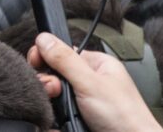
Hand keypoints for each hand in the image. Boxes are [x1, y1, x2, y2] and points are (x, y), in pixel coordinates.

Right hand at [30, 32, 162, 131]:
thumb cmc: (124, 116)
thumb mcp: (90, 83)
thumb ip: (65, 60)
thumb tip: (44, 38)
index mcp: (96, 65)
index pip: (62, 53)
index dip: (47, 58)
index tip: (37, 63)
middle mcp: (89, 82)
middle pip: (55, 77)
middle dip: (50, 85)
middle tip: (55, 93)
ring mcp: (84, 103)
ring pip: (54, 100)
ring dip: (53, 107)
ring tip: (63, 114)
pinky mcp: (80, 120)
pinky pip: (57, 117)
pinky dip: (56, 123)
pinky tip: (59, 125)